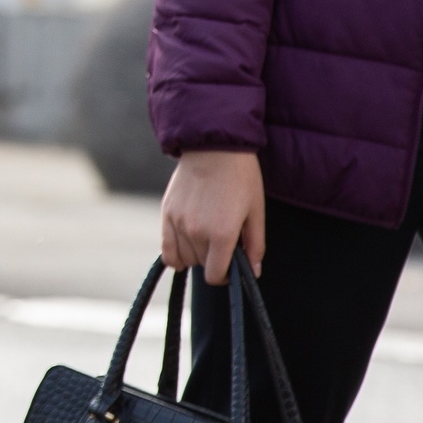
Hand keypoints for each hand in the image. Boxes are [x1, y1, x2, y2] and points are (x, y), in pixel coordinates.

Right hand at [159, 150, 264, 284]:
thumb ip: (255, 246)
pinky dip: (175, 254)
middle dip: (214, 259)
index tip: (232, 266)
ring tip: (207, 235)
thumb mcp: (256, 211)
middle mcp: (196, 232)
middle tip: (224, 241)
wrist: (213, 146)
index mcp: (222, 234)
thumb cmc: (241, 177)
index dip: (226, 276)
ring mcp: (178, 223)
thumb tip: (253, 273)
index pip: (216, 276)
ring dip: (196, 254)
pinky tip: (186, 245)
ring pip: (184, 259)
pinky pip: (166, 250)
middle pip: (202, 265)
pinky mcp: (166, 213)